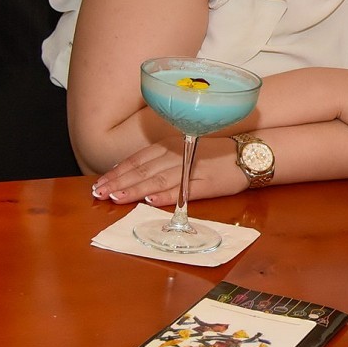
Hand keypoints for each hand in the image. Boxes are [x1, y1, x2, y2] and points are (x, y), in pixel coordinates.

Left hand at [90, 136, 246, 206]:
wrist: (248, 154)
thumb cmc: (215, 154)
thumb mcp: (184, 149)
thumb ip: (160, 159)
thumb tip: (131, 172)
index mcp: (170, 146)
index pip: (137, 159)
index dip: (117, 172)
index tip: (99, 184)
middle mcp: (177, 155)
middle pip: (142, 170)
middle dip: (119, 183)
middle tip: (99, 194)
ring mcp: (190, 170)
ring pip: (157, 180)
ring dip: (134, 189)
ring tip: (116, 198)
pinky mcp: (205, 184)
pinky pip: (182, 190)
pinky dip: (166, 195)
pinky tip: (151, 200)